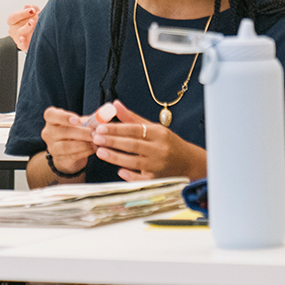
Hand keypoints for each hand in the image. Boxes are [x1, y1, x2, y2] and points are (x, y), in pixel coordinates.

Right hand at [7, 6, 38, 50]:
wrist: (42, 35)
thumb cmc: (35, 22)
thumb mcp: (35, 13)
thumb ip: (33, 8)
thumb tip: (28, 6)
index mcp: (13, 22)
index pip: (14, 17)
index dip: (22, 13)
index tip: (32, 10)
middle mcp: (13, 30)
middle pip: (16, 24)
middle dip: (26, 19)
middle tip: (36, 16)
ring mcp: (17, 39)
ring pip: (19, 33)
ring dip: (26, 27)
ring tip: (33, 23)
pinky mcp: (23, 46)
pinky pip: (21, 45)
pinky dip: (22, 42)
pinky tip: (23, 38)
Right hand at [40, 106, 95, 177]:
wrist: (70, 153)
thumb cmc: (76, 133)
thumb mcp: (82, 123)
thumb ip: (92, 118)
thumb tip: (106, 113)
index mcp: (52, 119)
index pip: (50, 115)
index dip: (64, 117)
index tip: (78, 120)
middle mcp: (48, 133)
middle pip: (62, 132)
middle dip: (82, 132)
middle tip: (95, 133)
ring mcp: (53, 147)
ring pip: (66, 146)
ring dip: (84, 144)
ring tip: (96, 142)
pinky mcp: (60, 160)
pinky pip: (72, 156)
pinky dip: (85, 152)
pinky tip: (94, 149)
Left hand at [90, 100, 204, 181]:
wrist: (188, 162)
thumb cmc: (167, 143)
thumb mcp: (153, 128)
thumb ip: (132, 118)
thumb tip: (115, 104)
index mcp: (158, 133)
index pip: (134, 129)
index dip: (117, 128)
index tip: (100, 127)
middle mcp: (159, 148)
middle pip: (133, 144)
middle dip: (113, 141)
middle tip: (96, 138)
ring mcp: (159, 165)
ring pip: (135, 161)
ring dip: (116, 157)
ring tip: (100, 152)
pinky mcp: (157, 179)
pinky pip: (142, 179)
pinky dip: (131, 176)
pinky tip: (120, 172)